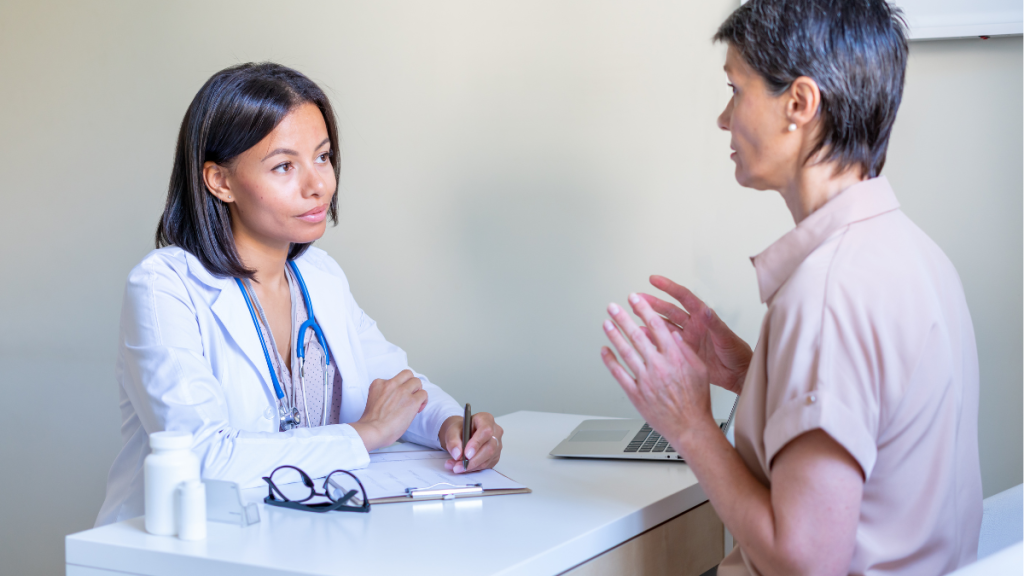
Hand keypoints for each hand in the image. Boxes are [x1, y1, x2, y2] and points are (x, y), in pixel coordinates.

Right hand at [350, 370, 427, 451]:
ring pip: (417, 381)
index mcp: (378, 384)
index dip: (398, 388)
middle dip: (410, 383)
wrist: (373, 431)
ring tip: (415, 401)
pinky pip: (423, 394)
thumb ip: (383, 396)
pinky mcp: (412, 401)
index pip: (393, 379)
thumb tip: (393, 401)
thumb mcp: (372, 401)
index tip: (398, 398)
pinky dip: (423, 401)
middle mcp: (390, 384)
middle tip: (410, 394)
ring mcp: (402, 391)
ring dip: (417, 391)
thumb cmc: (371, 423)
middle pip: (407, 374)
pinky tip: (418, 409)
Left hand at [439, 412, 503, 473]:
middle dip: (473, 460)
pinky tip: (463, 467)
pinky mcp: (495, 456)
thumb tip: (457, 454)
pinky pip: (486, 465)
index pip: (486, 431)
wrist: (462, 435)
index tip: (466, 454)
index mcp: (486, 419)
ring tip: (456, 467)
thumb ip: (453, 441)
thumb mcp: (452, 431)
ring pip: (488, 458)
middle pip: (489, 447)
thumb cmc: (460, 430)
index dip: (477, 443)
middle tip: (458, 466)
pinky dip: (473, 468)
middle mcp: (495, 431)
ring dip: (471, 466)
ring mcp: (497, 444)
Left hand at [601, 293, 718, 454]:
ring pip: (625, 351)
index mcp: (674, 357)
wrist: (690, 427)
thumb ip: (686, 350)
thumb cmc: (696, 400)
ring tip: (606, 323)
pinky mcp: (636, 393)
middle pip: (636, 335)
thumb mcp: (700, 369)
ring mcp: (645, 379)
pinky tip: (604, 351)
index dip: (643, 310)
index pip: (656, 326)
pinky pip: (619, 374)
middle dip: (623, 318)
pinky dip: (610, 361)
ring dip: (614, 335)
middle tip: (613, 306)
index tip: (635, 299)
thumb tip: (674, 334)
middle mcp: (658, 365)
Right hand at [639, 276, 751, 393]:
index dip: (668, 287)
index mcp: (703, 317)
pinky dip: (653, 338)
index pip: (683, 297)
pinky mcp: (683, 351)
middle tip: (637, 297)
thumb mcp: (726, 336)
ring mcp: (687, 338)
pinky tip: (643, 335)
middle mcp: (693, 326)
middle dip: (652, 302)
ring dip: (650, 318)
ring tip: (635, 313)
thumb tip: (704, 310)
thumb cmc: (737, 353)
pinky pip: (665, 342)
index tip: (654, 280)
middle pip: (669, 310)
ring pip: (664, 325)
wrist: (737, 374)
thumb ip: (713, 323)